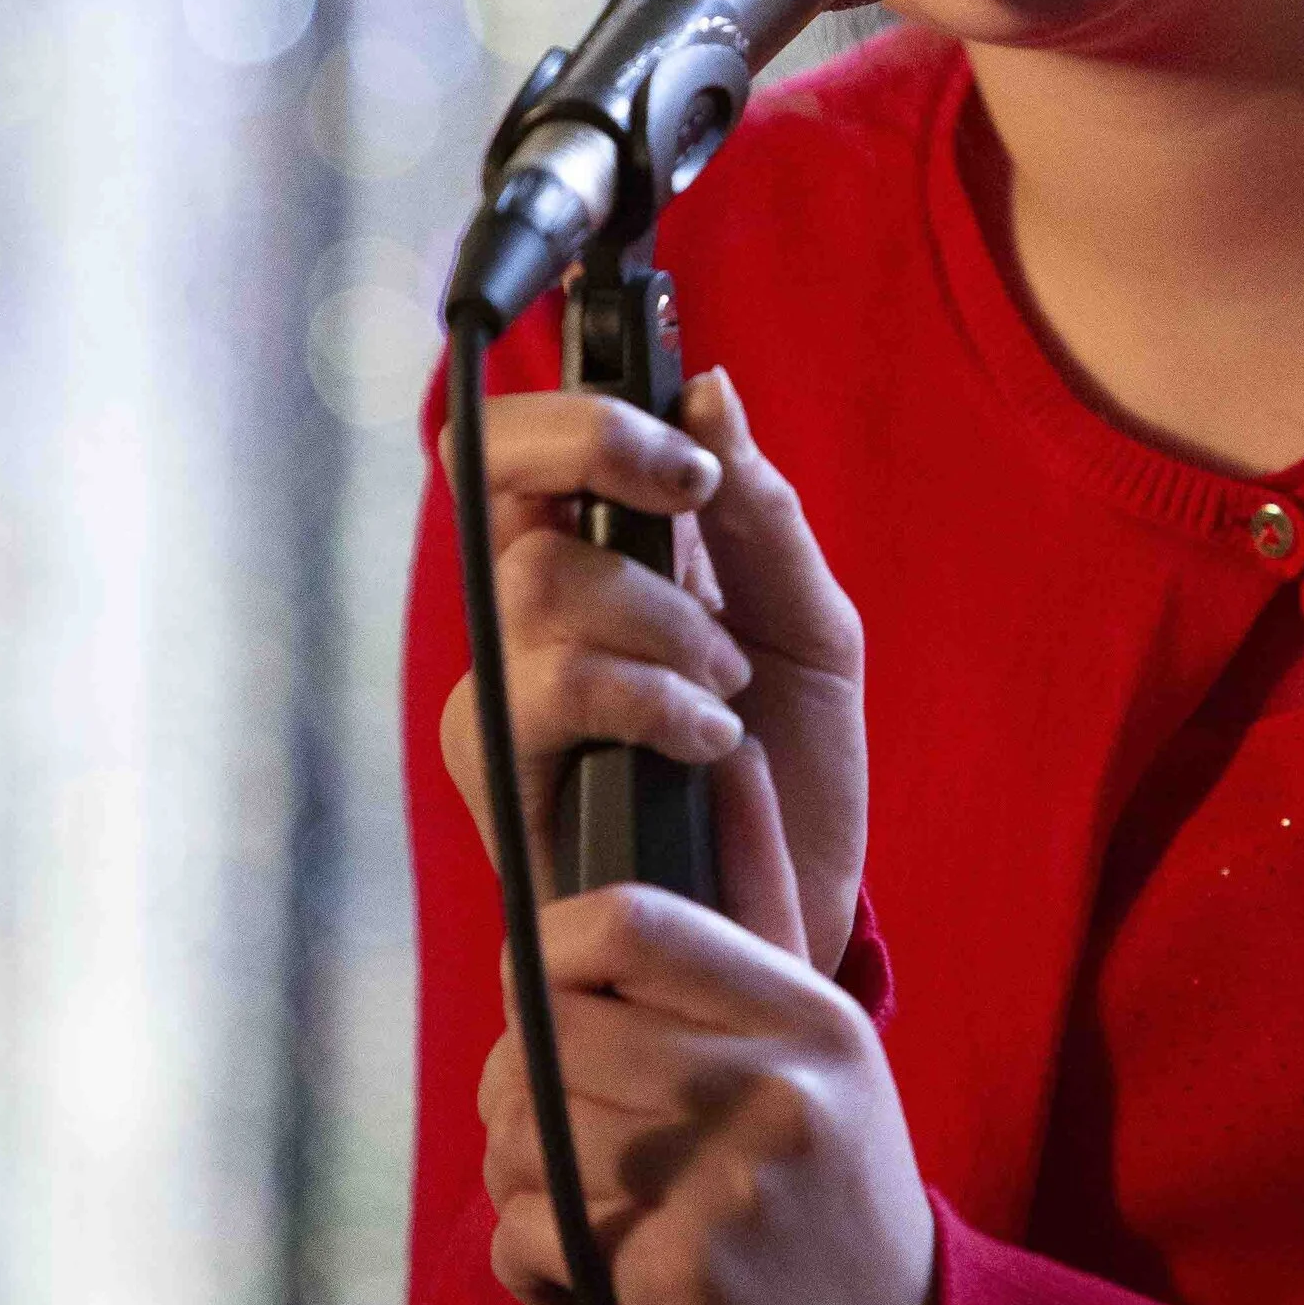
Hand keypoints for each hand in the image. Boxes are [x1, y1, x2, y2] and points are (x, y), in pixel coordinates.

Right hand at [438, 366, 867, 980]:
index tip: (686, 449)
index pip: (515, 444)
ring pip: (535, 582)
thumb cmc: (792, 773)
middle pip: (493, 478)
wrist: (791, 916)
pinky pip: (547, 688)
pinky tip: (712, 744)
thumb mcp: (810, 627)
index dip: (575, 410)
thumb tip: (710, 388)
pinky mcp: (501, 779)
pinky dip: (650, 697)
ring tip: (728, 686)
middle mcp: (524, 619)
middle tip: (698, 506)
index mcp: (592, 561)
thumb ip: (760, 515)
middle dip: (610, 468)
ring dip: (662, 617)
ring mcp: (502, 697)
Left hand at [478, 881, 939, 1304]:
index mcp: (809, 1014)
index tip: (541, 993)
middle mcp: (779, 1085)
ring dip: (520, 1181)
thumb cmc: (837, 1197)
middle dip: (515, 1084)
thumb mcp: (825, 1046)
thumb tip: (728, 750)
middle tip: (550, 1130)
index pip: (631, 923)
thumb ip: (762, 904)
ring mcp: (732, 1184)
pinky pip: (527, 1237)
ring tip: (579, 1214)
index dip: (550, 946)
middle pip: (550, 1032)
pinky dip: (532, 1270)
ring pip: (523, 1134)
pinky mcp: (682, 1281)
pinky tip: (591, 1288)